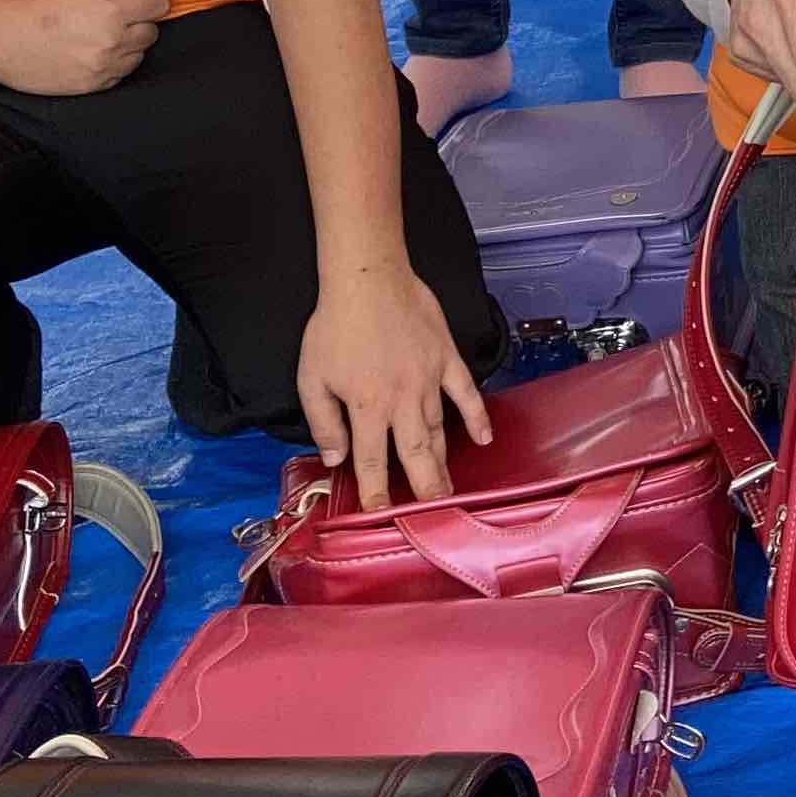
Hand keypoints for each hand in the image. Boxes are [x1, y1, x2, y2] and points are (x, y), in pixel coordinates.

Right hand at [0, 0, 168, 96]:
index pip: (158, 6)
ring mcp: (102, 68)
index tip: (142, 1)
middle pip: (150, 33)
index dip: (151, 1)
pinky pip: (118, 76)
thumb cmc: (30, 7)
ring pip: (137, 56)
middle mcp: (112, 42)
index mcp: (111, 12)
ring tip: (102, 38)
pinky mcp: (90, 86)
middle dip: (139, 23)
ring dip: (127, 46)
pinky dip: (112, 66)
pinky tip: (92, 55)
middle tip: (118, 19)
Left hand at [297, 259, 494, 511]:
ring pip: (438, 429)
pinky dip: (477, 417)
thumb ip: (324, 423)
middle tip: (435, 513)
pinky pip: (466, 393)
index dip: (377, 492)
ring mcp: (431, 380)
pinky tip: (484, 438)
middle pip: (415, 453)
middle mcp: (403, 400)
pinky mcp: (447, 359)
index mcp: (367, 408)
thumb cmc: (334, 329)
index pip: (372, 461)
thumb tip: (337, 458)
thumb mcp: (311, 379)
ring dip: (441, 460)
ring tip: (447, 487)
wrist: (368, 279)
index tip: (383, 516)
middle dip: (424, 487)